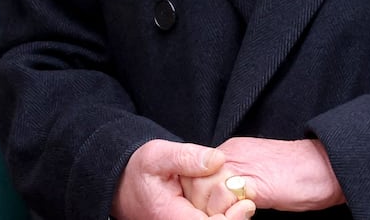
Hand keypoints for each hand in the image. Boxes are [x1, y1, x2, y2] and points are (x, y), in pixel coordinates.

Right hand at [112, 140, 254, 219]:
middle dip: (233, 215)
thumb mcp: (158, 155)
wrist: (123, 183)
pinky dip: (222, 212)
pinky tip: (225, 199)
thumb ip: (187, 156)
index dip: (232, 219)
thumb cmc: (139, 170)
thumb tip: (218, 160)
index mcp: (170, 217)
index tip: (246, 203)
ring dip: (228, 213)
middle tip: (244, 198)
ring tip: (233, 195)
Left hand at [201, 136, 344, 212]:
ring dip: (212, 211)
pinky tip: (244, 215)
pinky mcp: (255, 184)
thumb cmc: (298, 173)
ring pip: (205, 191)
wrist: (327, 166)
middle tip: (216, 215)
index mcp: (231, 151)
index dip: (195, 193)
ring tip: (230, 216)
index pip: (194, 172)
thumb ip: (237, 177)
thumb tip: (220, 194)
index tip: (205, 207)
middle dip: (199, 204)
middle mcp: (231, 155)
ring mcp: (242, 168)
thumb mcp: (258, 169)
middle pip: (194, 181)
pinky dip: (228, 214)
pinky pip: (226, 199)